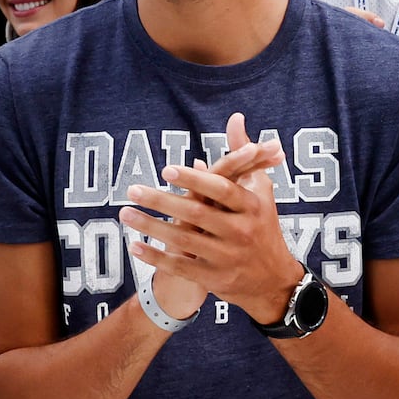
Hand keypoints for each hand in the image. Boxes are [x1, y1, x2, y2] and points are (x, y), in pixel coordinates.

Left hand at [120, 112, 301, 324]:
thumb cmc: (262, 224)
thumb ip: (244, 153)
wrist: (274, 281)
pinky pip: (180, 267)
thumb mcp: (260, 188)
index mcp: (252, 206)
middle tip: (132, 189)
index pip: (221, 189)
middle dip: (161, 201)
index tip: (167, 170)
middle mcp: (241, 231)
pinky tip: (134, 246)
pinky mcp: (215, 279)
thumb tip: (235, 118)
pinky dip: (156, 257)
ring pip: (183, 240)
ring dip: (150, 226)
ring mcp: (227, 257)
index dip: (195, 180)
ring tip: (124, 213)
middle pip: (196, 214)